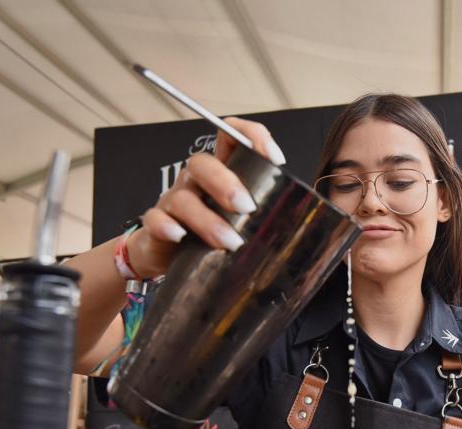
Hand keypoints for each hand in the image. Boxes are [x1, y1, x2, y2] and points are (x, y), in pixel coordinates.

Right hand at [127, 117, 285, 278]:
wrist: (172, 261)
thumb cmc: (214, 237)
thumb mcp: (242, 221)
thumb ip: (265, 213)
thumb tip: (305, 220)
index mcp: (221, 172)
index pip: (231, 135)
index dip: (251, 137)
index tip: (275, 159)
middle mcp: (196, 181)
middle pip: (203, 163)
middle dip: (226, 183)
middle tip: (247, 207)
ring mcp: (173, 201)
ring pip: (183, 197)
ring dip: (207, 219)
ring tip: (230, 241)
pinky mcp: (156, 225)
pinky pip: (156, 219)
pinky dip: (167, 227)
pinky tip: (181, 237)